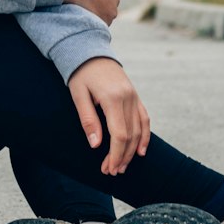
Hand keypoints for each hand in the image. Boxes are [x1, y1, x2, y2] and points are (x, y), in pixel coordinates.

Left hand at [67, 57, 150, 176]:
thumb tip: (96, 146)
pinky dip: (145, 135)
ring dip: (133, 151)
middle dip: (123, 157)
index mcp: (113, 98)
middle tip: (112, 172)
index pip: (119, 134)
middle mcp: (128, 98)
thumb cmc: (81, 74)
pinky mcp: (136, 96)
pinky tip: (141, 150)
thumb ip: (88, 120)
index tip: (109, 169)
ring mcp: (134, 96)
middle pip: (131, 135)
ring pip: (139, 129)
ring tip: (123, 166)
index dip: (116, 155)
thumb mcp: (78, 95)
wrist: (91, 51)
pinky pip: (144, 118)